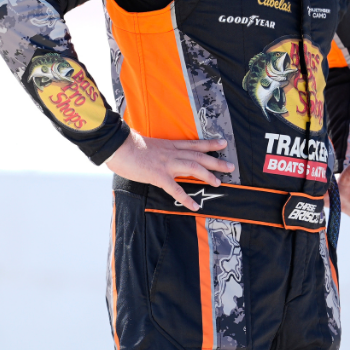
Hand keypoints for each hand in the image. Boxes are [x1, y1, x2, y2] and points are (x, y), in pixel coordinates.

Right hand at [104, 129, 234, 210]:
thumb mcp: (149, 145)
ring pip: (193, 168)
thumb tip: (160, 157)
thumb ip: (158, 151)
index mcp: (170, 145)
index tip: (223, 144)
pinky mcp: (159, 175)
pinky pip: (176, 189)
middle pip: (199, 156)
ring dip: (207, 175)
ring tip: (218, 183)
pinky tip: (195, 206)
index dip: (210, 144)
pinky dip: (186, 198)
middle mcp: (172, 153)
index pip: (194, 144)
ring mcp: (167, 164)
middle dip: (216, 161)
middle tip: (231, 166)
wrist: (119, 146)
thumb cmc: (129, 145)